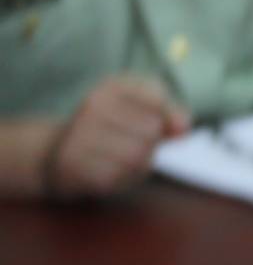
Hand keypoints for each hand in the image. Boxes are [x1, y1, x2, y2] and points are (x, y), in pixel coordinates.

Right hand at [48, 76, 183, 199]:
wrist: (57, 151)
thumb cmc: (111, 124)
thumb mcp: (139, 106)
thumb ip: (168, 111)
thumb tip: (184, 128)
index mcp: (111, 87)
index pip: (158, 100)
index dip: (168, 117)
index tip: (162, 125)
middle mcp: (92, 108)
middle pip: (151, 130)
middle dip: (154, 143)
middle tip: (140, 145)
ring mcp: (79, 137)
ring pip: (138, 156)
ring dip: (142, 162)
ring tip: (129, 158)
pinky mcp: (73, 166)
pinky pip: (119, 177)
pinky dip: (126, 177)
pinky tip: (115, 170)